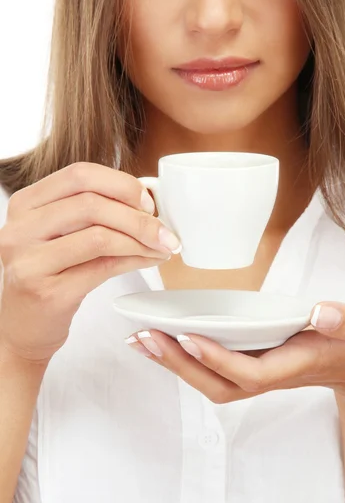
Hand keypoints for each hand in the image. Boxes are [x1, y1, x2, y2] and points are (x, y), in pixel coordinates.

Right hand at [0, 162, 180, 363]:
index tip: (148, 201)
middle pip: (92, 204)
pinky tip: (149, 260)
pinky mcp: (49, 292)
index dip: (121, 184)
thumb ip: (90, 213)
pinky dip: (135, 261)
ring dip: (141, 240)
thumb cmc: (48, 276)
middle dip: (138, 216)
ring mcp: (31, 262)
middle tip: (165, 230)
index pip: (79, 175)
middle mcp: (21, 229)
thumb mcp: (59, 235)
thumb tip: (146, 201)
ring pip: (100, 236)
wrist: (23, 327)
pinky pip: (104, 268)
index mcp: (25, 204)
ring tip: (162, 247)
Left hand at [127, 299, 344, 404]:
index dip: (219, 360)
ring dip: (176, 363)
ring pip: (212, 380)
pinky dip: (186, 356)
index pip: (252, 372)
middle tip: (145, 338)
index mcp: (299, 363)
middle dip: (181, 366)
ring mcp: (263, 371)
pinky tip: (164, 338)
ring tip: (141, 339)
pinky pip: (214, 367)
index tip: (188, 337)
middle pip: (220, 384)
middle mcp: (274, 373)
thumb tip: (323, 312)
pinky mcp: (255, 362)